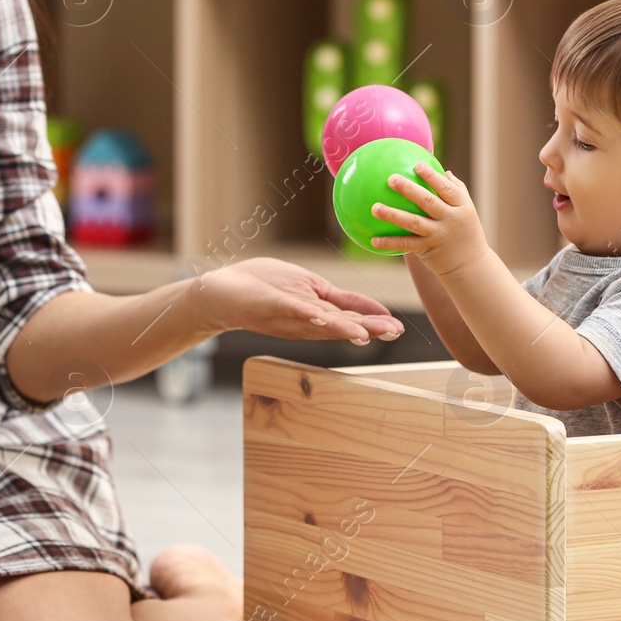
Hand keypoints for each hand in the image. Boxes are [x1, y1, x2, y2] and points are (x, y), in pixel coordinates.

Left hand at [190, 257, 403, 344]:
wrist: (223, 294)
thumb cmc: (265, 288)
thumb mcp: (308, 290)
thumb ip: (334, 301)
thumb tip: (365, 308)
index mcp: (317, 312)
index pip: (351, 316)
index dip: (374, 321)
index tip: (398, 328)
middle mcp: (305, 319)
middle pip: (342, 324)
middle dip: (369, 328)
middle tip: (394, 332)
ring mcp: (288, 314)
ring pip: (321, 322)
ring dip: (344, 327)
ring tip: (367, 333)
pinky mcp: (271, 305)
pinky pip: (291, 310)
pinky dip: (306, 314)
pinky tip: (321, 316)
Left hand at [371, 163, 490, 278]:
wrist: (471, 264)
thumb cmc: (466, 231)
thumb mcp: (467, 210)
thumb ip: (456, 190)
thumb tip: (445, 171)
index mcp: (461, 206)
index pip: (446, 188)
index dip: (432, 176)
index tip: (417, 165)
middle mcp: (449, 219)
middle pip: (428, 201)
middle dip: (409, 189)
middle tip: (391, 179)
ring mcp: (438, 234)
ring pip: (413, 222)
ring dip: (392, 215)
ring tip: (374, 208)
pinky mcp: (427, 249)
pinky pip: (406, 245)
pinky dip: (389, 243)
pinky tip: (373, 240)